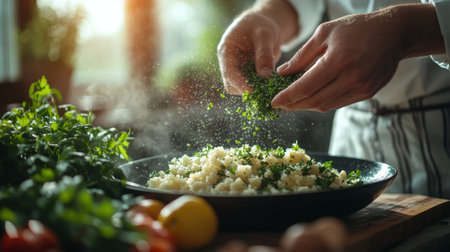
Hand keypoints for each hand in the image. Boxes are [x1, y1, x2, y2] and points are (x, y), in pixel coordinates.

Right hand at [217, 0, 297, 94]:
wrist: (263, 24)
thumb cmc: (260, 24)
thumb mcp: (264, 35)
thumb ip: (264, 55)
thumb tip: (265, 77)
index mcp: (226, 51)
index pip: (229, 72)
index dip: (239, 83)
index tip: (252, 91)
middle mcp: (229, 63)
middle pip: (231, 84)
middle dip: (246, 89)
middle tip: (266, 91)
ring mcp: (237, 70)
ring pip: (240, 88)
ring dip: (254, 90)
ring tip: (270, 87)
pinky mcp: (246, 75)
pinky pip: (250, 86)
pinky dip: (260, 88)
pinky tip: (270, 86)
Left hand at [271, 4, 444, 111]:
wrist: (394, 33)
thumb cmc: (357, 28)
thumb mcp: (325, 33)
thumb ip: (302, 55)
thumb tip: (282, 73)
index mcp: (337, 61)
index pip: (305, 87)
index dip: (287, 97)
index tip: (273, 102)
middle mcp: (350, 78)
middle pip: (314, 101)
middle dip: (293, 105)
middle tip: (280, 104)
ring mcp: (361, 88)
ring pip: (326, 105)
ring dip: (306, 106)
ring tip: (293, 102)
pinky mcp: (367, 93)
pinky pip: (338, 103)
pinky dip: (322, 103)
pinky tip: (312, 98)